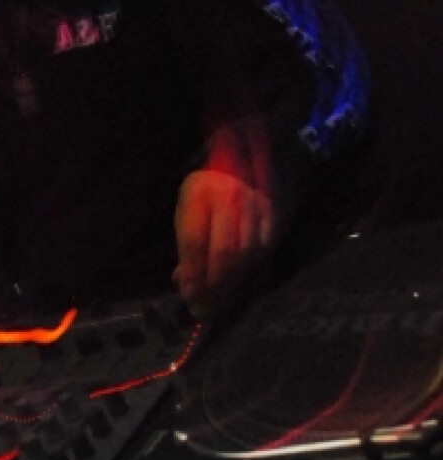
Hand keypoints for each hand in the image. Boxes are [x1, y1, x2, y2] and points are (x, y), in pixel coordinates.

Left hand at [173, 168, 276, 317]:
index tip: (189, 295)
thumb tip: (183, 282)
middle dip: (215, 283)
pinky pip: (266, 251)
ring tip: (223, 294)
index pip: (195, 242)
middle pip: (225, 252)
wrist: (248, 158)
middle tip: (208, 302)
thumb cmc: (209, 190)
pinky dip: (253, 270)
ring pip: (248, 255)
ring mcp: (257, 204)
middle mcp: (230, 197)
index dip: (193, 273)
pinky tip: (242, 279)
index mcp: (200, 193)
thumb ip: (186, 244)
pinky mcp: (277, 213)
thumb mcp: (188, 208)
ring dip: (235, 281)